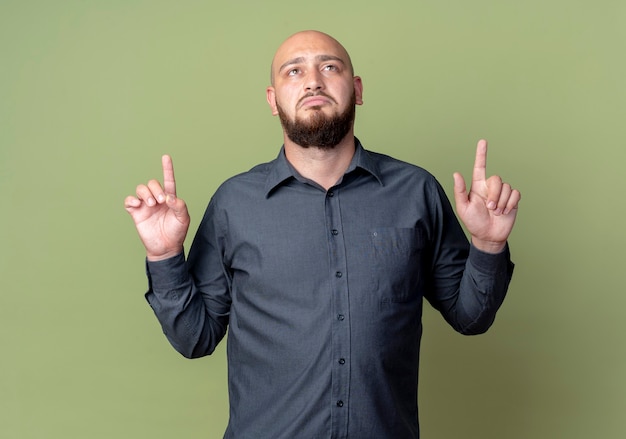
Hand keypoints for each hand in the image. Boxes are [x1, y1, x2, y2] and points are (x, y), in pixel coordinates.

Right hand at [124, 155, 189, 260]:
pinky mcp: (136, 213)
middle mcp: (157, 199)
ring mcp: (145, 206)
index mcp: (169, 198)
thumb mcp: (183, 218)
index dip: (167, 169)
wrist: (166, 248)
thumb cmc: (176, 232)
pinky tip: (137, 204)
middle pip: (152, 183)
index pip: (168, 180)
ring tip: (151, 204)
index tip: (166, 157)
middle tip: (160, 201)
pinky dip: (131, 200)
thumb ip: (179, 205)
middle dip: (156, 188)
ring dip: (145, 193)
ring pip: (140, 189)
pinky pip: (129, 201)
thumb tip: (168, 196)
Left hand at [453, 139, 520, 253]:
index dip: (481, 154)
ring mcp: (502, 193)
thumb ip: (460, 191)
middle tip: (490, 208)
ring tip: (496, 212)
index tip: (483, 141)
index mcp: (478, 186)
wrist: (488, 236)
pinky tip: (505, 212)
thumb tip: (456, 173)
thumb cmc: (473, 222)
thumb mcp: (463, 208)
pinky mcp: (512, 200)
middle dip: (495, 194)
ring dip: (501, 202)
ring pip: (507, 187)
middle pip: (497, 179)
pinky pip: (516, 194)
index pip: (480, 167)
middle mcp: (490, 187)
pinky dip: (510, 204)